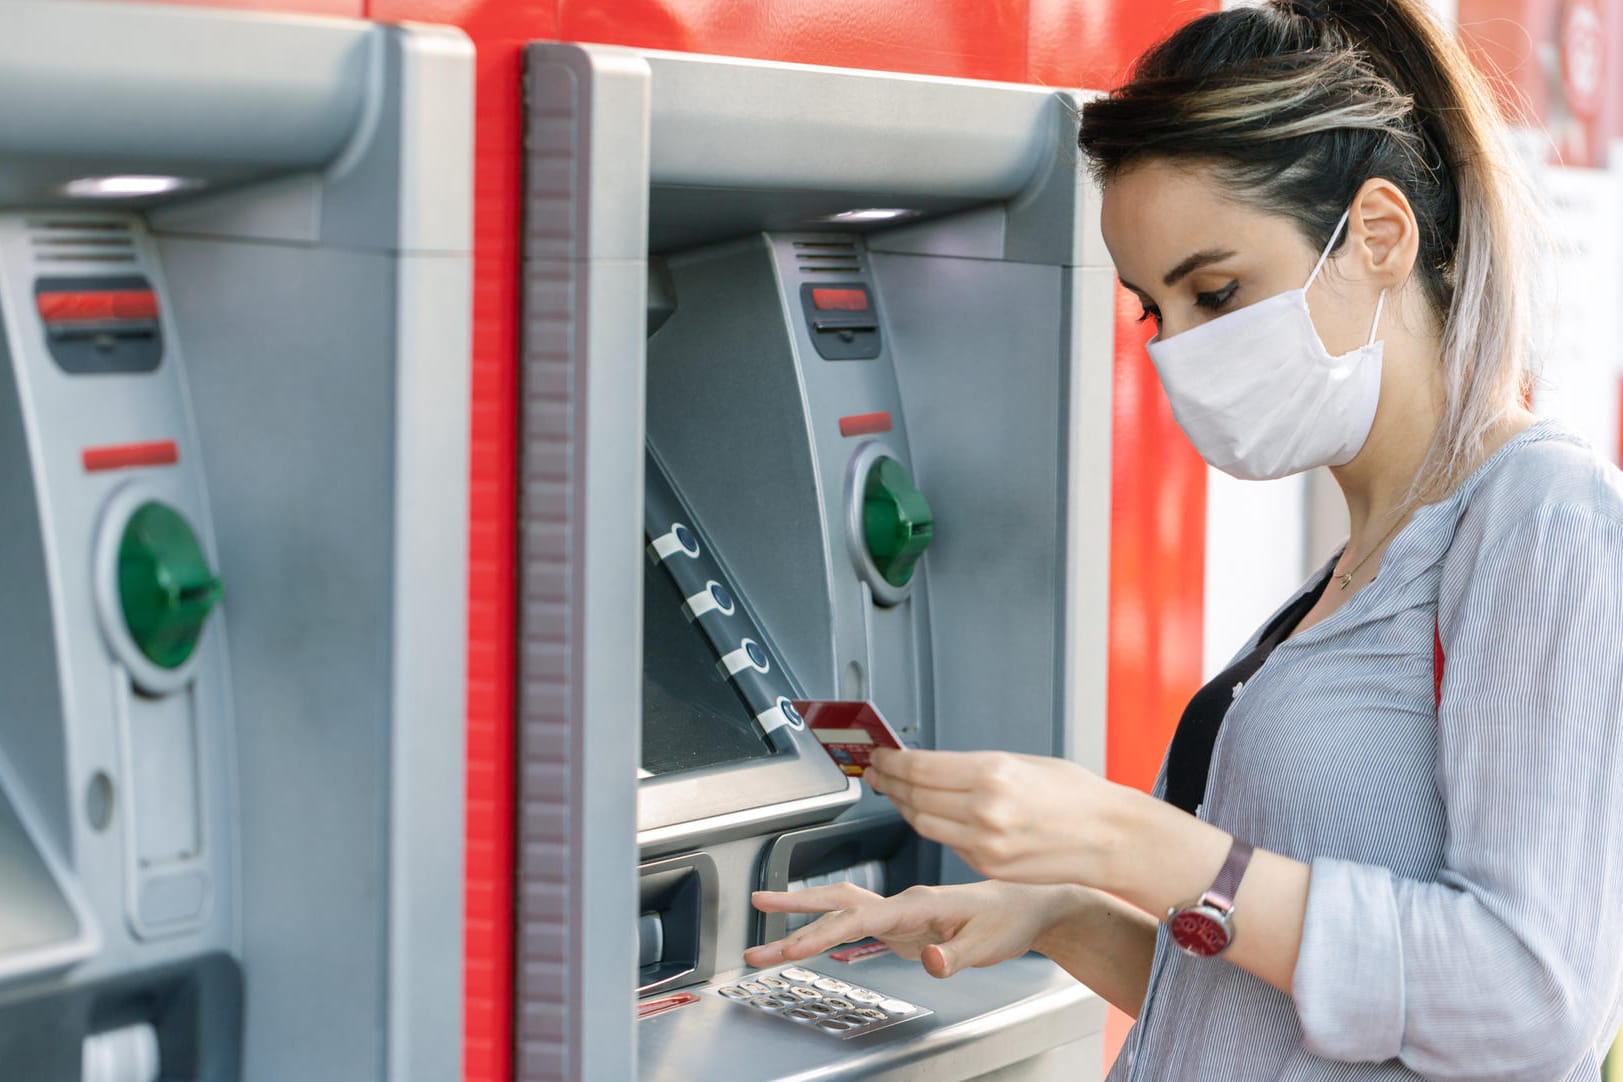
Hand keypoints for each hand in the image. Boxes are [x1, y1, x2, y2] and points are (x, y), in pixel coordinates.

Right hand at [744, 880, 1076, 977]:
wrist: (1027, 903)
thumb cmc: (1008, 918)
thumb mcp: (988, 944)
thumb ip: (954, 954)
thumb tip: (928, 961)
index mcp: (919, 903)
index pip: (859, 917)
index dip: (822, 932)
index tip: (791, 947)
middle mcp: (903, 902)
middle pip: (838, 902)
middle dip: (794, 908)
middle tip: (754, 909)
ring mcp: (899, 910)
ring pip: (841, 907)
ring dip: (802, 915)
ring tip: (765, 928)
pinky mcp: (901, 921)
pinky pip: (854, 919)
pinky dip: (825, 924)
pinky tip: (808, 936)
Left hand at [865, 748, 1142, 888]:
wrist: (1110, 838)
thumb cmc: (1075, 795)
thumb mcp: (1022, 763)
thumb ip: (974, 768)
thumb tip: (932, 767)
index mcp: (993, 774)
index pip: (920, 768)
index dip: (892, 762)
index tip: (879, 756)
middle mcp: (984, 811)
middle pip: (915, 796)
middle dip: (889, 782)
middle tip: (876, 771)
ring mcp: (984, 844)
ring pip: (923, 823)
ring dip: (903, 806)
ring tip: (893, 791)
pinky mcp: (987, 866)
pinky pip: (946, 842)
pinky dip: (931, 826)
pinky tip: (925, 813)